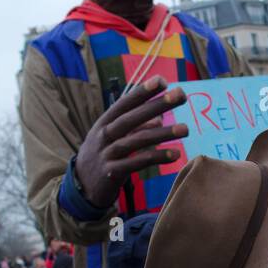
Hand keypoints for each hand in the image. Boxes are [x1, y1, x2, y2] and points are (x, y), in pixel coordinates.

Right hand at [75, 76, 189, 207]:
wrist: (82, 187)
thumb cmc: (103, 156)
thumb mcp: (115, 139)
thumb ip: (136, 127)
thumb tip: (160, 116)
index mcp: (104, 123)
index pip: (124, 103)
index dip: (142, 92)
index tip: (162, 80)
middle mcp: (103, 135)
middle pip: (132, 118)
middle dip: (157, 105)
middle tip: (180, 95)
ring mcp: (107, 154)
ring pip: (136, 140)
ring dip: (162, 133)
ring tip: (185, 129)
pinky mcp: (112, 173)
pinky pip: (137, 163)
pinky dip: (156, 157)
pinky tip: (175, 154)